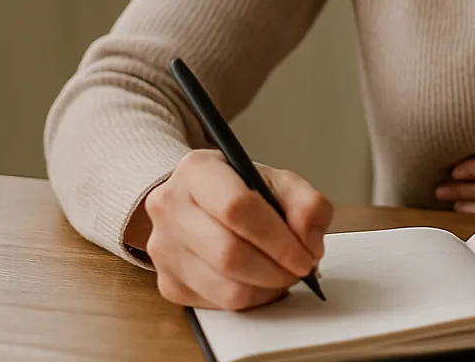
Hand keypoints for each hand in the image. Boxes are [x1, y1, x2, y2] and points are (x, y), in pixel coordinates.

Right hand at [125, 149, 332, 310]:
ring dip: (267, 288)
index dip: (277, 238)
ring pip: (225, 288)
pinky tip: (262, 282)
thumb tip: (310, 243)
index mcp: (197, 170)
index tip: (304, 254)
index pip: (236, 207)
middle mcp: (169, 208)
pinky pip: (218, 305)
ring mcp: (163, 249)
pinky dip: (251, 299)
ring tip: (284, 274)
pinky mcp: (168, 283)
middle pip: (229, 254)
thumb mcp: (278, 181)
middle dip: (276, 269)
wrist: (198, 201)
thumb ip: (306, 204)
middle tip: (300, 268)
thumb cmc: (240, 189)